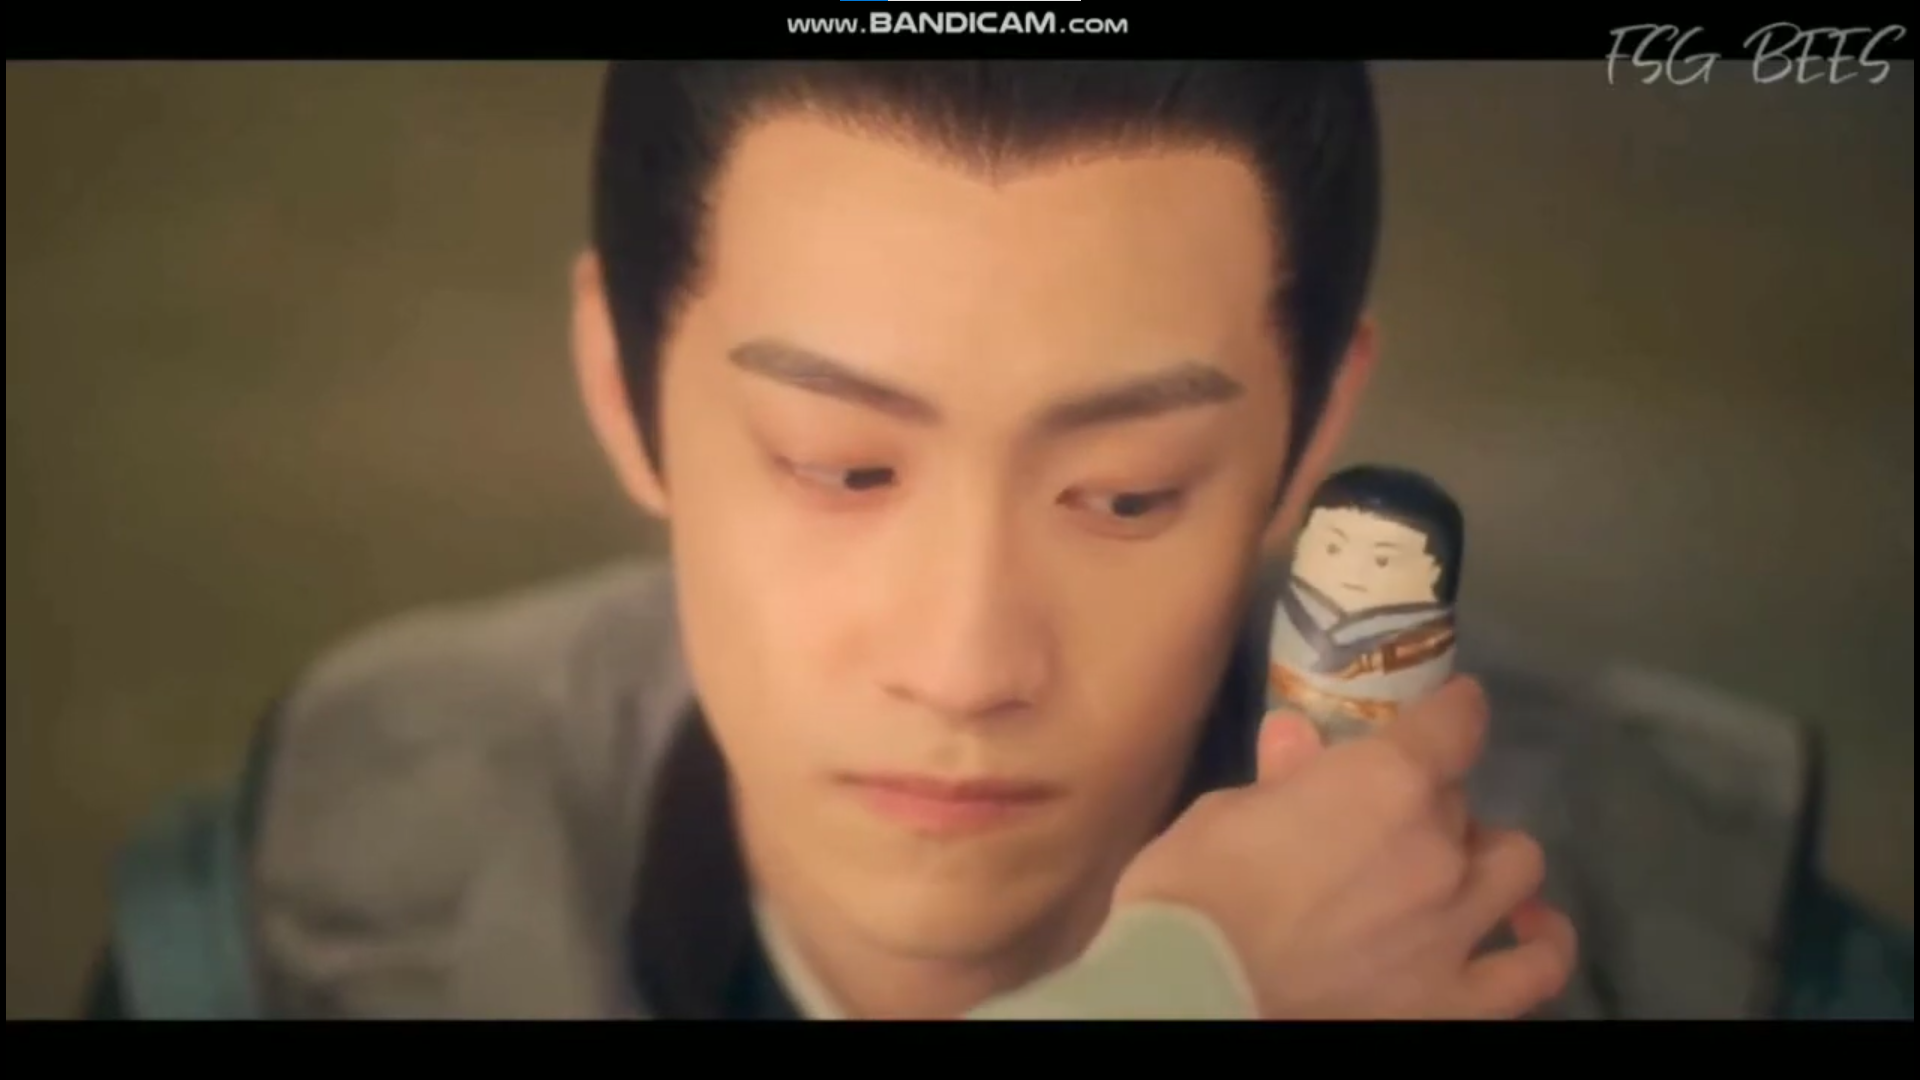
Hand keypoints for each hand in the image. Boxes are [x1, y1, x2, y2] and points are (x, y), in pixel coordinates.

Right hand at [1114, 676, 1576, 1018]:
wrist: (1192, 990)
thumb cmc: (1195, 887)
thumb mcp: (1228, 811)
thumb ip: (1282, 779)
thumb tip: (1296, 740)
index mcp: (1386, 781)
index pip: (1453, 724)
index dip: (1454, 710)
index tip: (1452, 707)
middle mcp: (1440, 846)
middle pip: (1460, 803)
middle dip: (1428, 802)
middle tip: (1386, 819)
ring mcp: (1455, 927)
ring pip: (1515, 868)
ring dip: (1487, 859)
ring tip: (1462, 867)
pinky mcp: (1453, 1000)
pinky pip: (1533, 970)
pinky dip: (1541, 944)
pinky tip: (1531, 929)